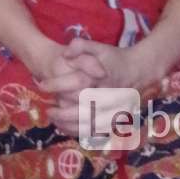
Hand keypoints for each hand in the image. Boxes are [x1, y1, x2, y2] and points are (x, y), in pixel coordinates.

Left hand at [36, 38, 158, 137]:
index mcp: (98, 78)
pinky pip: (95, 132)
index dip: (54, 85)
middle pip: (78, 110)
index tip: (41, 85)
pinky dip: (80, 132)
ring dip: (68, 125)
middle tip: (48, 109)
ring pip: (86, 125)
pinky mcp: (114, 120)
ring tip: (54, 120)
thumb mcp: (98, 47)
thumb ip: (80, 46)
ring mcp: (111, 111)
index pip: (73, 83)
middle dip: (60, 112)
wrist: (138, 71)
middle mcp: (105, 97)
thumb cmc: (115, 59)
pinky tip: (68, 128)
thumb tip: (65, 54)